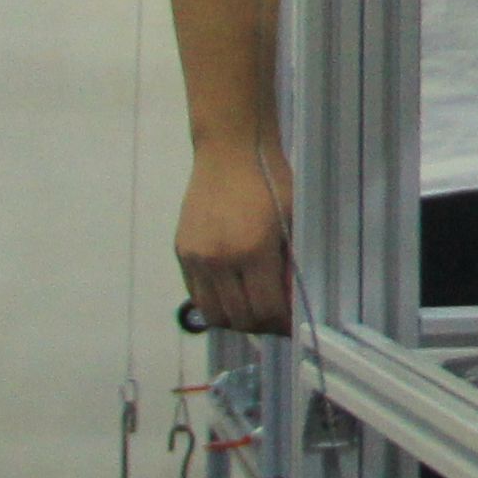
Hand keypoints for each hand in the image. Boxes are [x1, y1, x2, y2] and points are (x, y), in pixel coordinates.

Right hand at [175, 145, 300, 336]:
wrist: (230, 150)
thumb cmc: (271, 180)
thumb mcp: (294, 220)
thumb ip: (292, 264)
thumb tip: (295, 302)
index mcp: (252, 251)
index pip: (266, 309)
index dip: (283, 324)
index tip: (295, 325)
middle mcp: (219, 260)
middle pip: (239, 319)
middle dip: (263, 326)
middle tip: (279, 321)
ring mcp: (196, 257)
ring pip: (213, 314)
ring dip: (236, 320)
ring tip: (256, 310)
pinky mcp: (182, 251)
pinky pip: (197, 295)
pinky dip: (216, 304)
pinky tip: (234, 295)